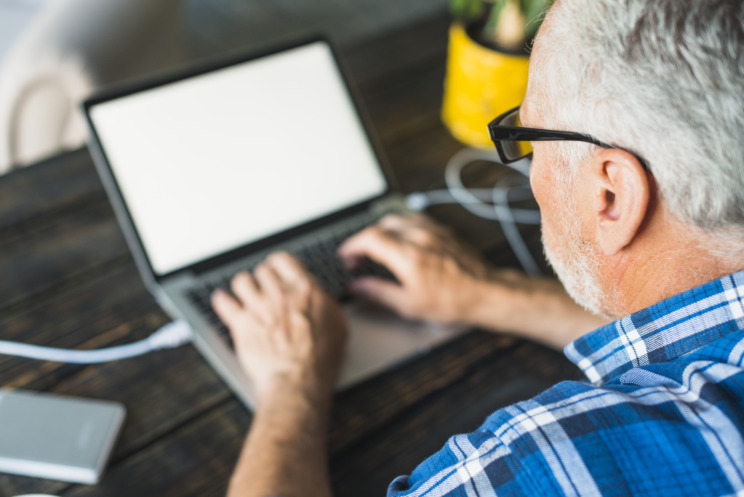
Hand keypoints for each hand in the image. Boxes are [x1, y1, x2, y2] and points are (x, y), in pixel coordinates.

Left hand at [211, 252, 347, 400]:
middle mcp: (279, 294)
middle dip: (262, 278)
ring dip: (244, 286)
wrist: (297, 380)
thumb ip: (325, 304)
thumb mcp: (336, 325)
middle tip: (263, 286)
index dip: (278, 264)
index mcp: (304, 290)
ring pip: (242, 281)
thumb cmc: (319, 359)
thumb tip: (321, 298)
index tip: (277, 269)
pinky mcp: (242, 324)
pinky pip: (224, 303)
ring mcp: (258, 307)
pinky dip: (222, 301)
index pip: (284, 260)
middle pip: (262, 271)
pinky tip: (223, 300)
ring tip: (245, 292)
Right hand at [338, 214, 492, 324]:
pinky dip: (401, 226)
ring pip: (398, 219)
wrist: (486, 293)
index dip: (352, 245)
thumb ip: (379, 293)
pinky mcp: (443, 231)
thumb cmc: (453, 301)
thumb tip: (358, 287)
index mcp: (408, 256)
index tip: (346, 255)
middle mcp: (419, 237)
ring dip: (382, 230)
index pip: (370, 239)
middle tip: (360, 257)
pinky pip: (415, 219)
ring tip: (378, 247)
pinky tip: (402, 239)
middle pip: (381, 226)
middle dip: (365, 239)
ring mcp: (433, 231)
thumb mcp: (410, 305)